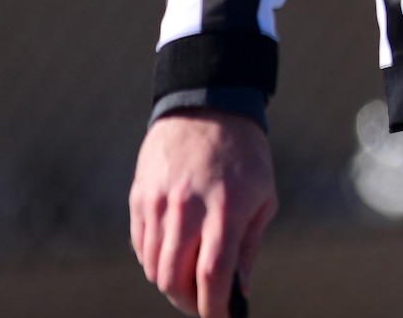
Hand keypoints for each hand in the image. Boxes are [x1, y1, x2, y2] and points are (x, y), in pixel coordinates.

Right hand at [130, 110, 276, 315]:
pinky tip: (172, 256)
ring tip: (189, 280)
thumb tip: (240, 291)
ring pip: (154, 267)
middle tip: (203, 304)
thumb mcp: (262, 196)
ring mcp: (159, 204)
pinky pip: (141, 246)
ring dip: (171, 283)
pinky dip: (155, 261)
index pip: (212, 275)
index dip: (213, 307)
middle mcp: (187, 210)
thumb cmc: (244, 155)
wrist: (208, 105)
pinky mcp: (140, 198)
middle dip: (189, 301)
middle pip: (174, 279)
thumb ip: (248, 246)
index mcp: (224, 209)